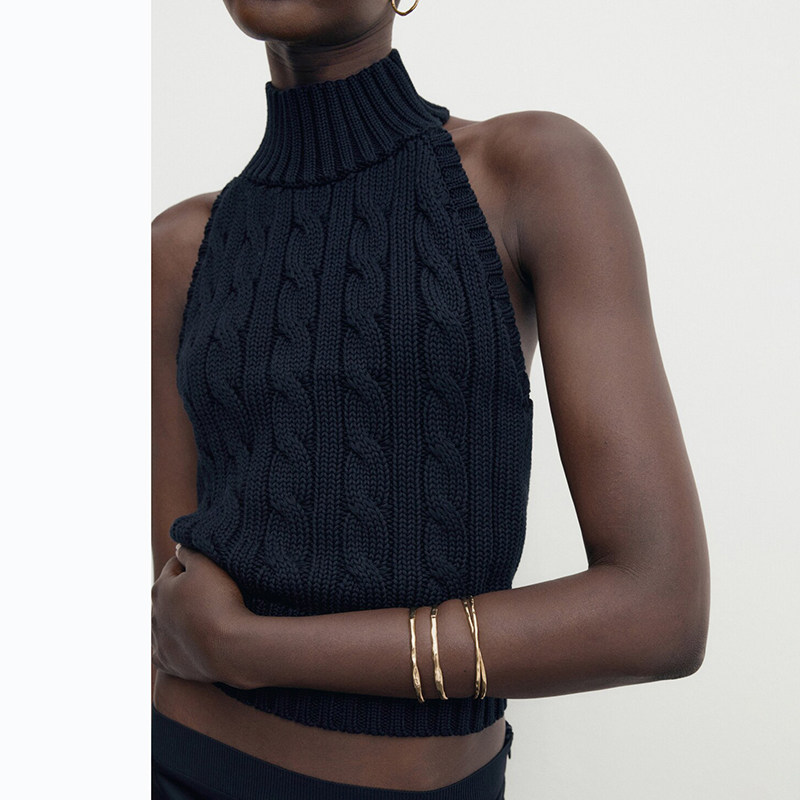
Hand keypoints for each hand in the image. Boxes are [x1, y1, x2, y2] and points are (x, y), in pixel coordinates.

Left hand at [151, 544, 251, 685]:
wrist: (228, 648)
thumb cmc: (218, 602)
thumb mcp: (207, 566)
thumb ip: (190, 552)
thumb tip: (179, 547)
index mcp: (159, 589)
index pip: (174, 567)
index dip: (193, 564)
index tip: (211, 567)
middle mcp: (153, 615)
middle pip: (170, 597)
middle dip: (185, 592)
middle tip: (212, 592)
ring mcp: (159, 642)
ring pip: (168, 624)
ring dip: (181, 619)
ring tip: (207, 618)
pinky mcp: (168, 663)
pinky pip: (170, 651)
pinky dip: (180, 645)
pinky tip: (195, 642)